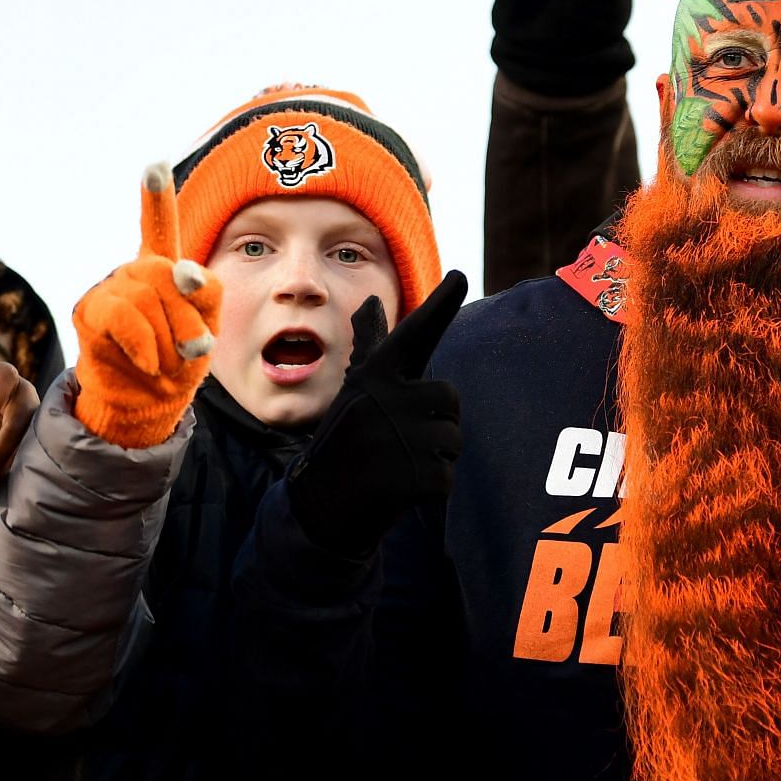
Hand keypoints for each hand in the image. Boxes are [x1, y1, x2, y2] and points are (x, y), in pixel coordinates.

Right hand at [72, 164, 222, 448]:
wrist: (149, 400)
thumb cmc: (181, 358)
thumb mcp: (208, 324)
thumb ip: (205, 292)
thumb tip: (178, 272)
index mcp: (165, 267)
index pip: (160, 227)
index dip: (155, 197)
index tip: (153, 165)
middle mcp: (134, 270)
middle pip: (168, 273)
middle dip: (188, 315)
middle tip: (195, 348)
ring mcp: (109, 287)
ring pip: (147, 297)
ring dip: (169, 336)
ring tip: (170, 360)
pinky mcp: (89, 310)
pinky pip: (124, 316)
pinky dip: (145, 343)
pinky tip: (150, 361)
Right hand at [287, 270, 466, 556]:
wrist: (319, 506)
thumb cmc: (348, 441)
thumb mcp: (357, 390)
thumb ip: (371, 347)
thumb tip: (371, 302)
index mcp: (375, 375)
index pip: (415, 334)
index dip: (440, 305)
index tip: (461, 274)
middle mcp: (383, 398)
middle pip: (450, 399)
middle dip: (436, 424)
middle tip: (398, 442)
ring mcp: (394, 436)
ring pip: (453, 440)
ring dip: (434, 458)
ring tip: (396, 464)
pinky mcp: (406, 476)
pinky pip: (447, 477)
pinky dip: (431, 489)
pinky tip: (398, 489)